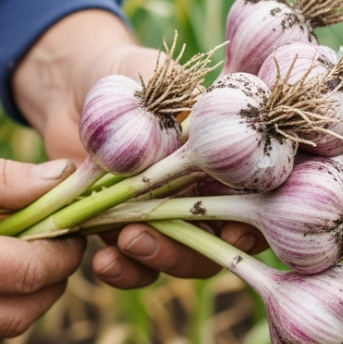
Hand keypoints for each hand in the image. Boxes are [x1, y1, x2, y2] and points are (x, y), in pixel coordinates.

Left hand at [11, 10, 267, 288]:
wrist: (76, 86)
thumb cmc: (131, 73)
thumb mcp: (158, 76)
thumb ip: (179, 99)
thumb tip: (191, 118)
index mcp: (232, 159)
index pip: (266, 199)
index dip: (259, 224)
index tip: (234, 229)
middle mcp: (210, 196)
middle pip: (224, 245)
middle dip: (192, 248)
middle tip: (152, 234)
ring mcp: (171, 220)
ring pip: (184, 260)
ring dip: (159, 260)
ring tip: (125, 240)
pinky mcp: (130, 233)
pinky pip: (137, 267)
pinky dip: (124, 271)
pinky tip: (102, 262)